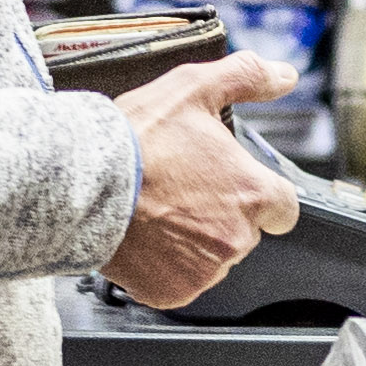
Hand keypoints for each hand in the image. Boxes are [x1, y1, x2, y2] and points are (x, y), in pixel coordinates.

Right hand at [104, 55, 303, 307]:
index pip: (283, 208)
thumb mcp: (193, 88)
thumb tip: (284, 74)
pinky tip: (146, 236)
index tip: (232, 185)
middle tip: (182, 189)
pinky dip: (166, 265)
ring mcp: (204, 270)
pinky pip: (181, 281)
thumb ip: (247, 78)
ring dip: (195, 240)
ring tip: (160, 209)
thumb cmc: (135, 140)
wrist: (81, 184)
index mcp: (251, 193)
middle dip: (221, 214)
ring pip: (213, 258)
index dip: (260, 195)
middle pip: (245, 233)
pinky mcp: (173, 291)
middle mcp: (236, 238)